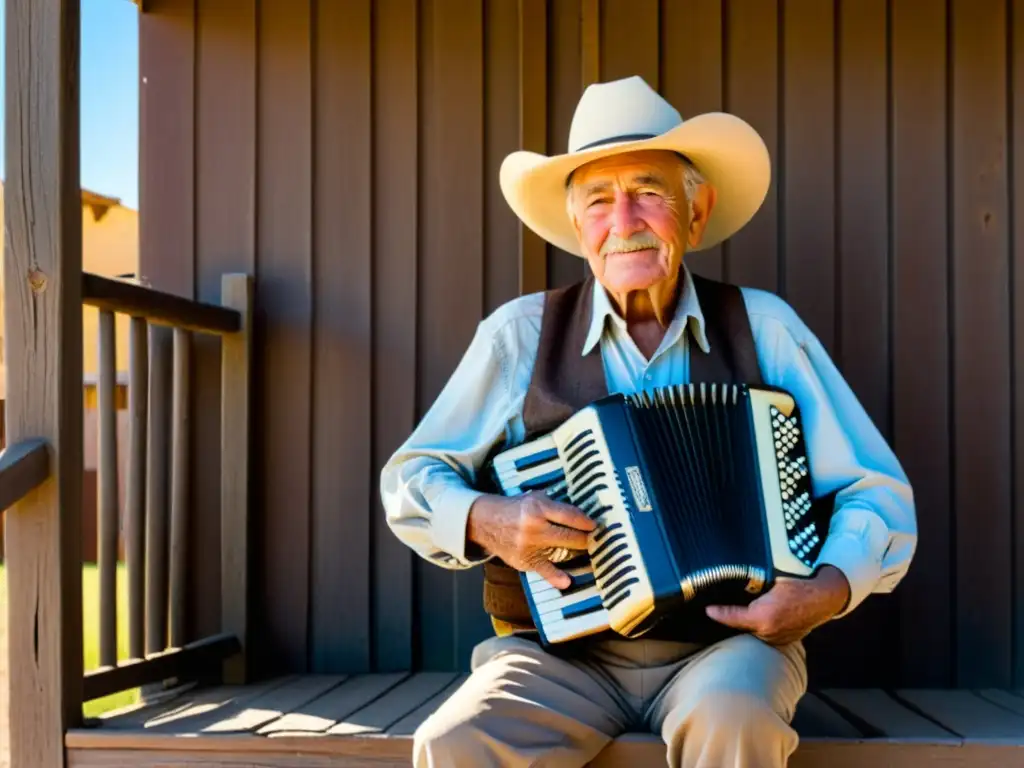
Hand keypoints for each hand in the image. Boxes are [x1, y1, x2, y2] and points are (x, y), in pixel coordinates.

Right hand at [467, 491, 595, 588]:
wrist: (486, 522)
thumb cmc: (515, 509)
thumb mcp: (533, 498)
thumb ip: (554, 504)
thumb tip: (581, 514)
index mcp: (538, 507)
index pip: (570, 515)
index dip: (586, 522)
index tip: (595, 526)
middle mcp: (534, 526)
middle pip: (570, 535)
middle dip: (586, 538)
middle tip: (596, 539)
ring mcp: (529, 545)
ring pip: (562, 551)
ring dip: (577, 552)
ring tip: (588, 551)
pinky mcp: (525, 561)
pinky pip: (544, 570)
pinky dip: (556, 577)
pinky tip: (567, 581)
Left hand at [704, 565, 850, 644]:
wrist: (823, 599)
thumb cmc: (798, 585)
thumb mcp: (772, 580)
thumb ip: (752, 583)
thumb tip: (735, 577)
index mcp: (762, 617)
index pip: (732, 616)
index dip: (717, 613)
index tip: (707, 610)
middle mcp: (767, 632)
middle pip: (740, 625)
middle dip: (730, 617)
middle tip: (719, 607)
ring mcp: (776, 639)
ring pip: (752, 630)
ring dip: (745, 622)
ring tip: (737, 611)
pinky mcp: (783, 641)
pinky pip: (764, 633)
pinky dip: (758, 626)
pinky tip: (757, 616)